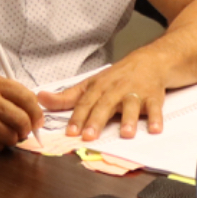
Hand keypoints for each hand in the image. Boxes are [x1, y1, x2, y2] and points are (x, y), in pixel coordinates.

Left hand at [39, 51, 169, 140]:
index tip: (70, 132)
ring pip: (131, 106)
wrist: (150, 61)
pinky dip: (156, 118)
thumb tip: (40, 99)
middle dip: (97, 120)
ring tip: (126, 133)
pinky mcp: (154, 97)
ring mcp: (135, 93)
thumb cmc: (117, 77)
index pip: (85, 103)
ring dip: (129, 119)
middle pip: (105, 105)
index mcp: (99, 87)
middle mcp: (115, 89)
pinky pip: (156, 108)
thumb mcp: (90, 84)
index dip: (77, 117)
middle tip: (90, 136)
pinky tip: (155, 129)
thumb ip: (66, 97)